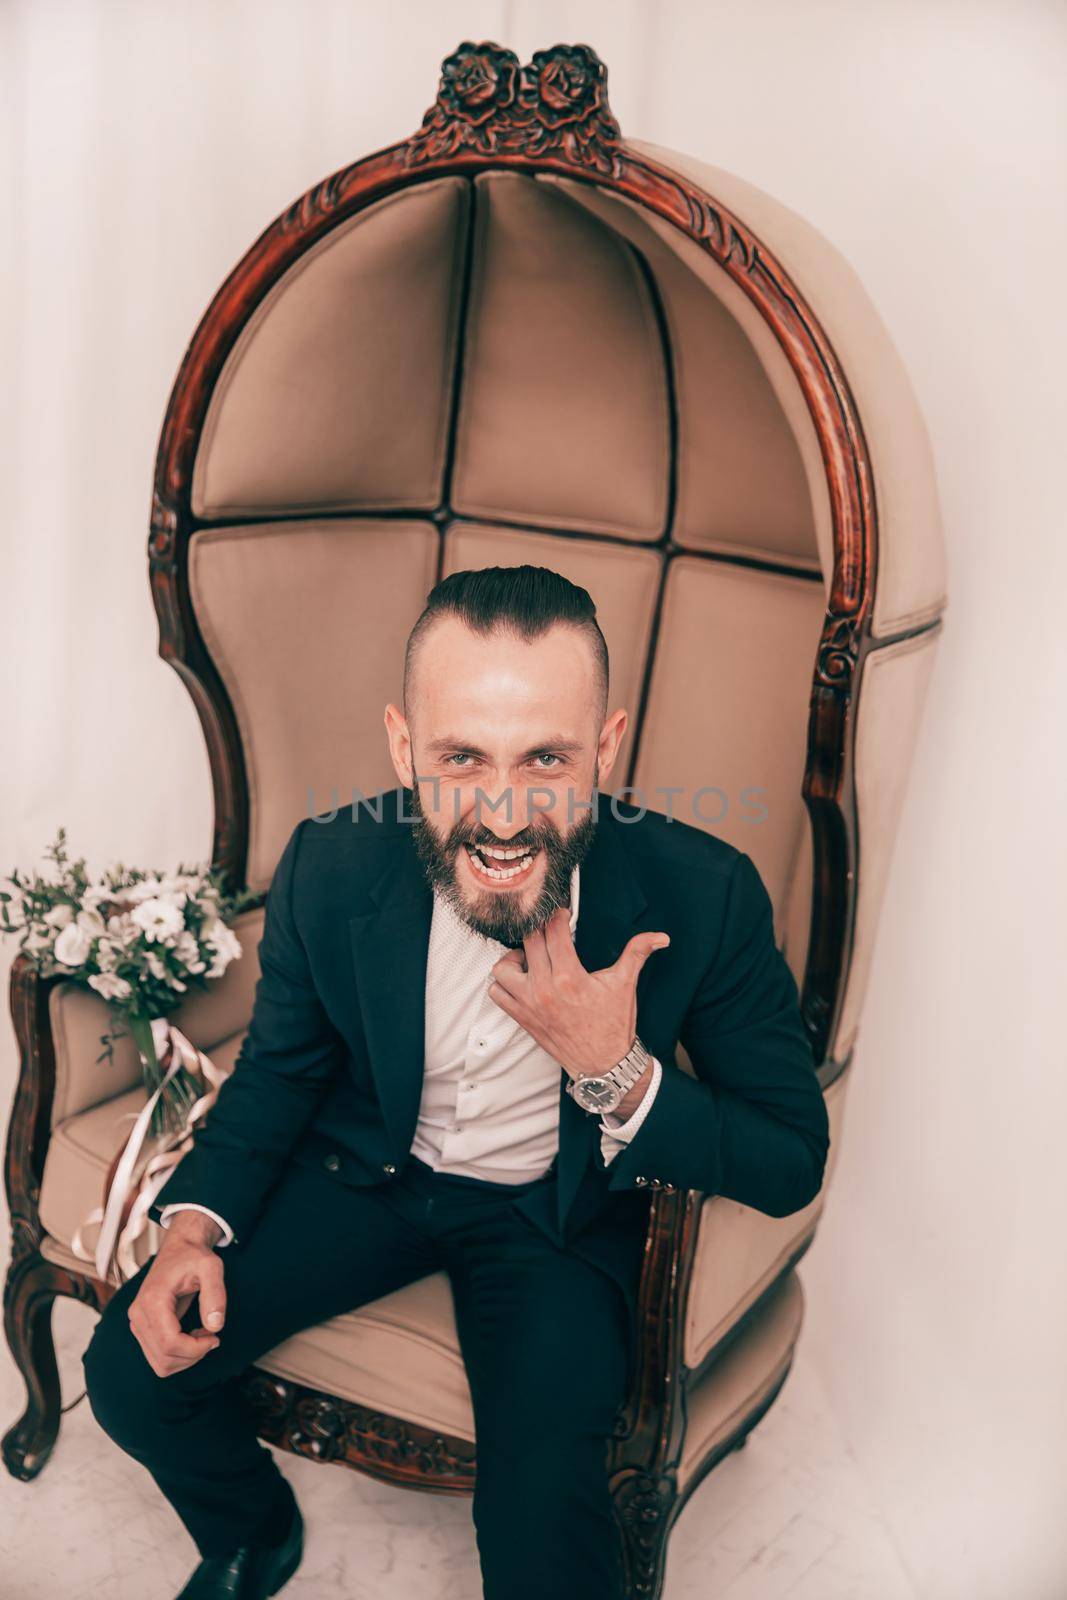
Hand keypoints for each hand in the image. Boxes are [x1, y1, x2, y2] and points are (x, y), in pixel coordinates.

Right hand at [128, 1210, 226, 1377]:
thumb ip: (215, 1294)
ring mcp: (137, 1323)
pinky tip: (192, 1336)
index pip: (170, 1343)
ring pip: (160, 1363)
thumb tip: (215, 1326)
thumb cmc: (194, 1257)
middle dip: (193, 1355)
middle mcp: (138, 1314)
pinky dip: (179, 1355)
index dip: (196, 1349)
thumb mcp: (211, 1267)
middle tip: (212, 1335)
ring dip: (186, 1357)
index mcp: (152, 1300)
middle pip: (164, 1358)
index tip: (215, 1337)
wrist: (179, 1249)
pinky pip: (158, 1357)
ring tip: (202, 1334)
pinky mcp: (141, 1328)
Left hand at [488, 906, 668, 1078]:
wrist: (603, 1064)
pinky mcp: (521, 1018)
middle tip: (550, 932)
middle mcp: (544, 989)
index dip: (557, 916)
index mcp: (570, 977)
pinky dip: (504, 983)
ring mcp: (528, 1004)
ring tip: (531, 957)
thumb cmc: (613, 1024)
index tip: (562, 915)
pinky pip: (497, 993)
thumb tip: (661, 937)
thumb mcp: (625, 985)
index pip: (552, 931)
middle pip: (528, 942)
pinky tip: (523, 980)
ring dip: (515, 957)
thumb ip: (638, 953)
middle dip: (539, 931)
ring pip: (503, 967)